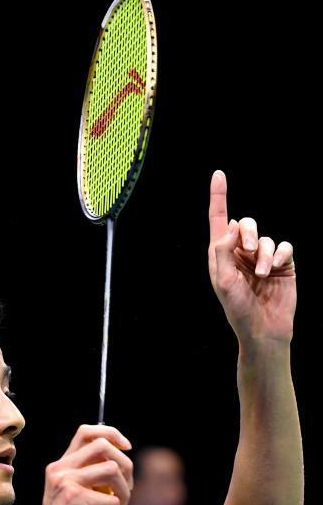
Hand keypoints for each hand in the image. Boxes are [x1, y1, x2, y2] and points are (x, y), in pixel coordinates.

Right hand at [32, 424, 132, 504]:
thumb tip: (122, 462)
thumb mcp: (74, 497)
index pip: (86, 433)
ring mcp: (66, 482)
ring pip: (113, 470)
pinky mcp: (76, 498)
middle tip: (125, 490)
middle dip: (124, 466)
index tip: (126, 447)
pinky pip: (113, 500)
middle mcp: (60, 470)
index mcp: (60, 467)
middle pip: (103, 446)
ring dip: (124, 494)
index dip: (111, 434)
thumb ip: (90, 478)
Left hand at [208, 170, 295, 343]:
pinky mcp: (282, 265)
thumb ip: (223, 251)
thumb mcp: (224, 281)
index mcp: (222, 255)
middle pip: (246, 224)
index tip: (218, 174)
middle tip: (250, 248)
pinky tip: (276, 269)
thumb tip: (231, 224)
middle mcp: (241, 253)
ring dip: (265, 254)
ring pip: (267, 238)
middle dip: (249, 231)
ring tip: (263, 274)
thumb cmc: (238, 309)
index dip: (218, 197)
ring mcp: (263, 258)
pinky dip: (281, 255)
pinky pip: (285, 247)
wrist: (263, 329)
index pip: (218, 220)